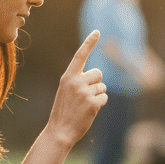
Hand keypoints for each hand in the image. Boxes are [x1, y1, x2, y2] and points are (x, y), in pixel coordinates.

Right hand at [46, 31, 107, 147]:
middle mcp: (76, 82)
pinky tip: (89, 111)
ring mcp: (84, 92)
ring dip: (98, 95)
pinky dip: (100, 104)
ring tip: (85, 105)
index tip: (97, 31)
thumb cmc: (64, 111)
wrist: (59, 131)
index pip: (80, 55)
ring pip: (103, 86)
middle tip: (85, 96)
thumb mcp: (66, 91)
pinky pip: (105, 97)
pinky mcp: (93, 103)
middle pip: (98, 73)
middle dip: (96, 83)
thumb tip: (98, 74)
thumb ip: (78, 80)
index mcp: (67, 77)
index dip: (89, 43)